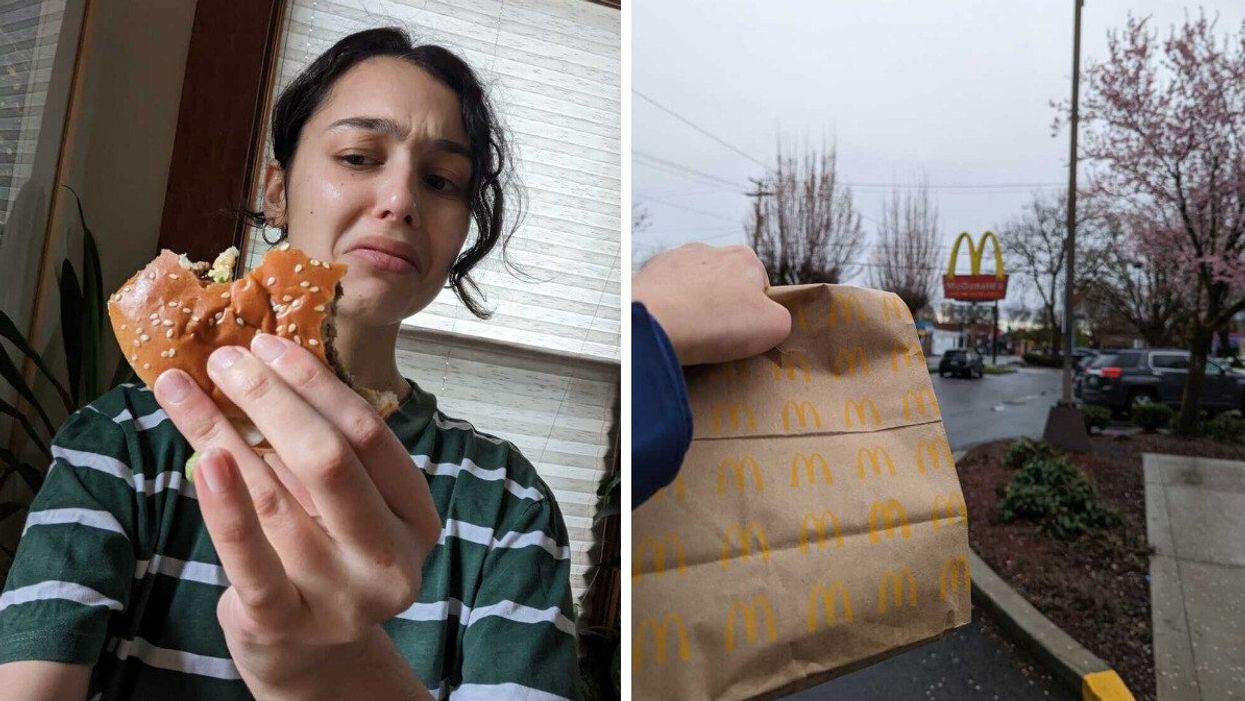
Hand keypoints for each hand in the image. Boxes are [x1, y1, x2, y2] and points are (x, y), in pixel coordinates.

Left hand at [152, 333, 440, 699]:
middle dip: (272, 399)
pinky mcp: (285, 622)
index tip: (269, 344)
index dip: (315, 383)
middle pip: (330, 460)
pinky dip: (222, 503)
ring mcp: (341, 596)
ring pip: (277, 498)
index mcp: (417, 518)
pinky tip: (201, 457)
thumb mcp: (348, 510)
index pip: (369, 434)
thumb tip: (264, 366)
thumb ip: (326, 454)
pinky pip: (248, 556)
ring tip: (183, 389)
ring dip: (223, 432)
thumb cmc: (326, 560)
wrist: (311, 655)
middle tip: (227, 359)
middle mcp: (390, 559)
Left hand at [633, 243, 791, 365]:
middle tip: (717, 337)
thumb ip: (782, 319)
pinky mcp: (649, 274)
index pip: (758, 286)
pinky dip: (667, 311)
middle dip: (722, 308)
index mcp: (744, 258)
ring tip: (690, 335)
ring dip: (693, 308)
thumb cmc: (717, 322)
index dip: (754, 313)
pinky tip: (668, 329)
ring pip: (692, 288)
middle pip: (724, 285)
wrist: (655, 321)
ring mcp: (675, 260)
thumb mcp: (774, 326)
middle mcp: (709, 251)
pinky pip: (665, 295)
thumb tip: (772, 320)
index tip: (743, 333)